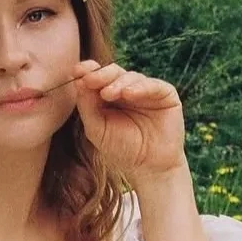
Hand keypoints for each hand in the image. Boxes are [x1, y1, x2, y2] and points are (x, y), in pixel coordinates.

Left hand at [71, 59, 186, 182]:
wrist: (149, 169)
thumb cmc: (122, 150)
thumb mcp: (97, 129)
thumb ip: (87, 106)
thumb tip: (79, 81)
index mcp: (109, 96)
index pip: (97, 78)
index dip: (87, 72)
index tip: (76, 72)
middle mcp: (127, 89)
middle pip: (112, 73)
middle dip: (100, 75)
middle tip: (88, 79)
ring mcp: (146, 91)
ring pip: (131, 76)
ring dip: (117, 83)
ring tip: (107, 94)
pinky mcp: (165, 94)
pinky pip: (153, 85)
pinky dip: (140, 87)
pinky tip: (128, 94)